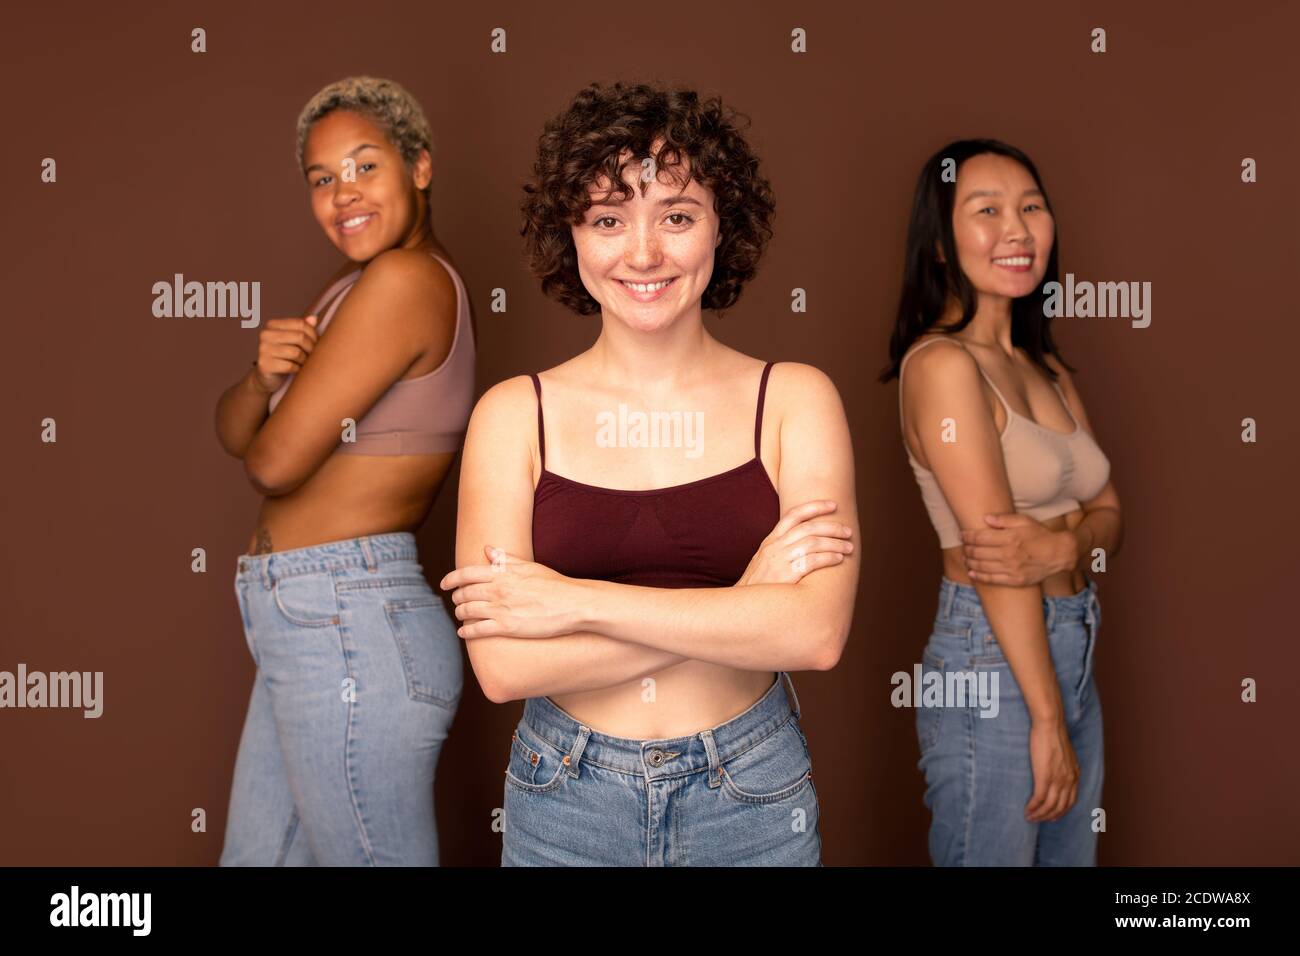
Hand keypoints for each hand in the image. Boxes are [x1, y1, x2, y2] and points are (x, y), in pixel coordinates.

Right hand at [252, 315, 318, 392]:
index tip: (316, 343)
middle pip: (300, 337)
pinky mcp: (264, 364)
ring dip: (304, 360)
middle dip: (311, 348)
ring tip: (303, 363)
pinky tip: (296, 370)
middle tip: (312, 355)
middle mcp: (265, 335)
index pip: (300, 324)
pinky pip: (290, 366)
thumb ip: (303, 329)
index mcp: (273, 325)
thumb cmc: (284, 357)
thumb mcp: (293, 341)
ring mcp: (263, 349)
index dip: (313, 334)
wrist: (268, 378)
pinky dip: (297, 369)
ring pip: (296, 352)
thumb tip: (313, 318)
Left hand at [438, 546, 584, 639]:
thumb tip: (488, 550)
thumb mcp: (529, 566)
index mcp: (502, 573)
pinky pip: (478, 630)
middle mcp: (497, 590)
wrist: (571, 604)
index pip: (466, 573)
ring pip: (467, 611)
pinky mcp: (506, 627)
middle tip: (456, 600)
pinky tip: (463, 632)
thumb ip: (506, 559)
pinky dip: (467, 631)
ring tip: (460, 615)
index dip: (451, 579)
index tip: (444, 583)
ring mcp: (500, 609)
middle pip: (464, 593)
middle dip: (456, 597)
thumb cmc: (553, 584)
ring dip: (460, 614)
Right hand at [736, 500, 852, 586]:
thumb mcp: (763, 562)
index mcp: (770, 541)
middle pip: (808, 528)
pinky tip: (839, 559)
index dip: (814, 507)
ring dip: (834, 543)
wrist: (743, 607)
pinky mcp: (786, 575)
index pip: (793, 516)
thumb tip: (803, 545)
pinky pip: (812, 561)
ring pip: (813, 542)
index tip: (833, 505)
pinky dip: (828, 558)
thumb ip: (779, 551)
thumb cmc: (757, 587)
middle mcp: (775, 547)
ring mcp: (779, 560)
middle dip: (832, 527)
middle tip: (848, 531)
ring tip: (848, 547)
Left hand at [961, 513, 1074, 585]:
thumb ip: (1004, 519)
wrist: (1059, 554)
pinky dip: (979, 576)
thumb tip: (985, 518)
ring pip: (982, 566)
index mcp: (1009, 538)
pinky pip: (992, 579)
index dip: (968, 536)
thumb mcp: (1024, 521)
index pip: (980, 537)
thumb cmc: (1040, 535)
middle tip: (963, 546)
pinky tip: (972, 573)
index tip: (962, 535)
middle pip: (978, 552)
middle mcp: (1008, 554)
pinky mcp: (1015, 580)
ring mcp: (1011, 569)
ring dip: (970, 562)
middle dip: (967, 549)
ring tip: (965, 558)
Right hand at [1026, 716, 1079, 821]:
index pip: (1070, 801)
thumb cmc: (1053, 734)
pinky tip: (1027, 810)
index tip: (1051, 816)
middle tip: (1038, 819)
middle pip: (1060, 807)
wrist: (1050, 724)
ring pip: (1049, 806)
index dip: (1061, 811)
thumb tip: (1057, 769)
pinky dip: (1033, 807)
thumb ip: (1063, 764)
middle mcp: (1068, 780)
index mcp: (1074, 775)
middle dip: (1049, 816)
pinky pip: (1039, 799)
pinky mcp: (1044, 777)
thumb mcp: (1065, 752)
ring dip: (1039, 815)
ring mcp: (1057, 780)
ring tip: (1029, 817)